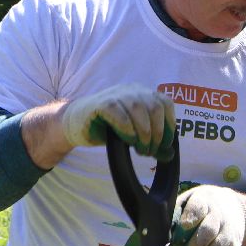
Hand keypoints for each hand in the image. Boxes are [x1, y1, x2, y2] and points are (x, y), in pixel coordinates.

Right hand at [60, 84, 175, 157]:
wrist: (76, 125)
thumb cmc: (108, 129)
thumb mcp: (135, 135)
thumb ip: (151, 142)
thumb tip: (169, 155)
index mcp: (143, 94)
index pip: (165, 104)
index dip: (169, 125)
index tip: (164, 145)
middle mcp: (132, 90)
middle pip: (155, 107)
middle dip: (156, 134)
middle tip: (149, 151)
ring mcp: (116, 94)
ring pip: (139, 110)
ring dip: (144, 134)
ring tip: (140, 149)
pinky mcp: (101, 104)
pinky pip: (120, 114)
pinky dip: (128, 130)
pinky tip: (128, 141)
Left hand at [169, 185, 245, 245]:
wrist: (230, 206)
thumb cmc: (199, 208)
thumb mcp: (186, 203)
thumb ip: (173, 217)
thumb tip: (158, 237)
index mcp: (203, 201)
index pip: (197, 210)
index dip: (185, 226)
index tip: (175, 240)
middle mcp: (219, 214)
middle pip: (208, 231)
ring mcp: (229, 230)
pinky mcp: (235, 245)